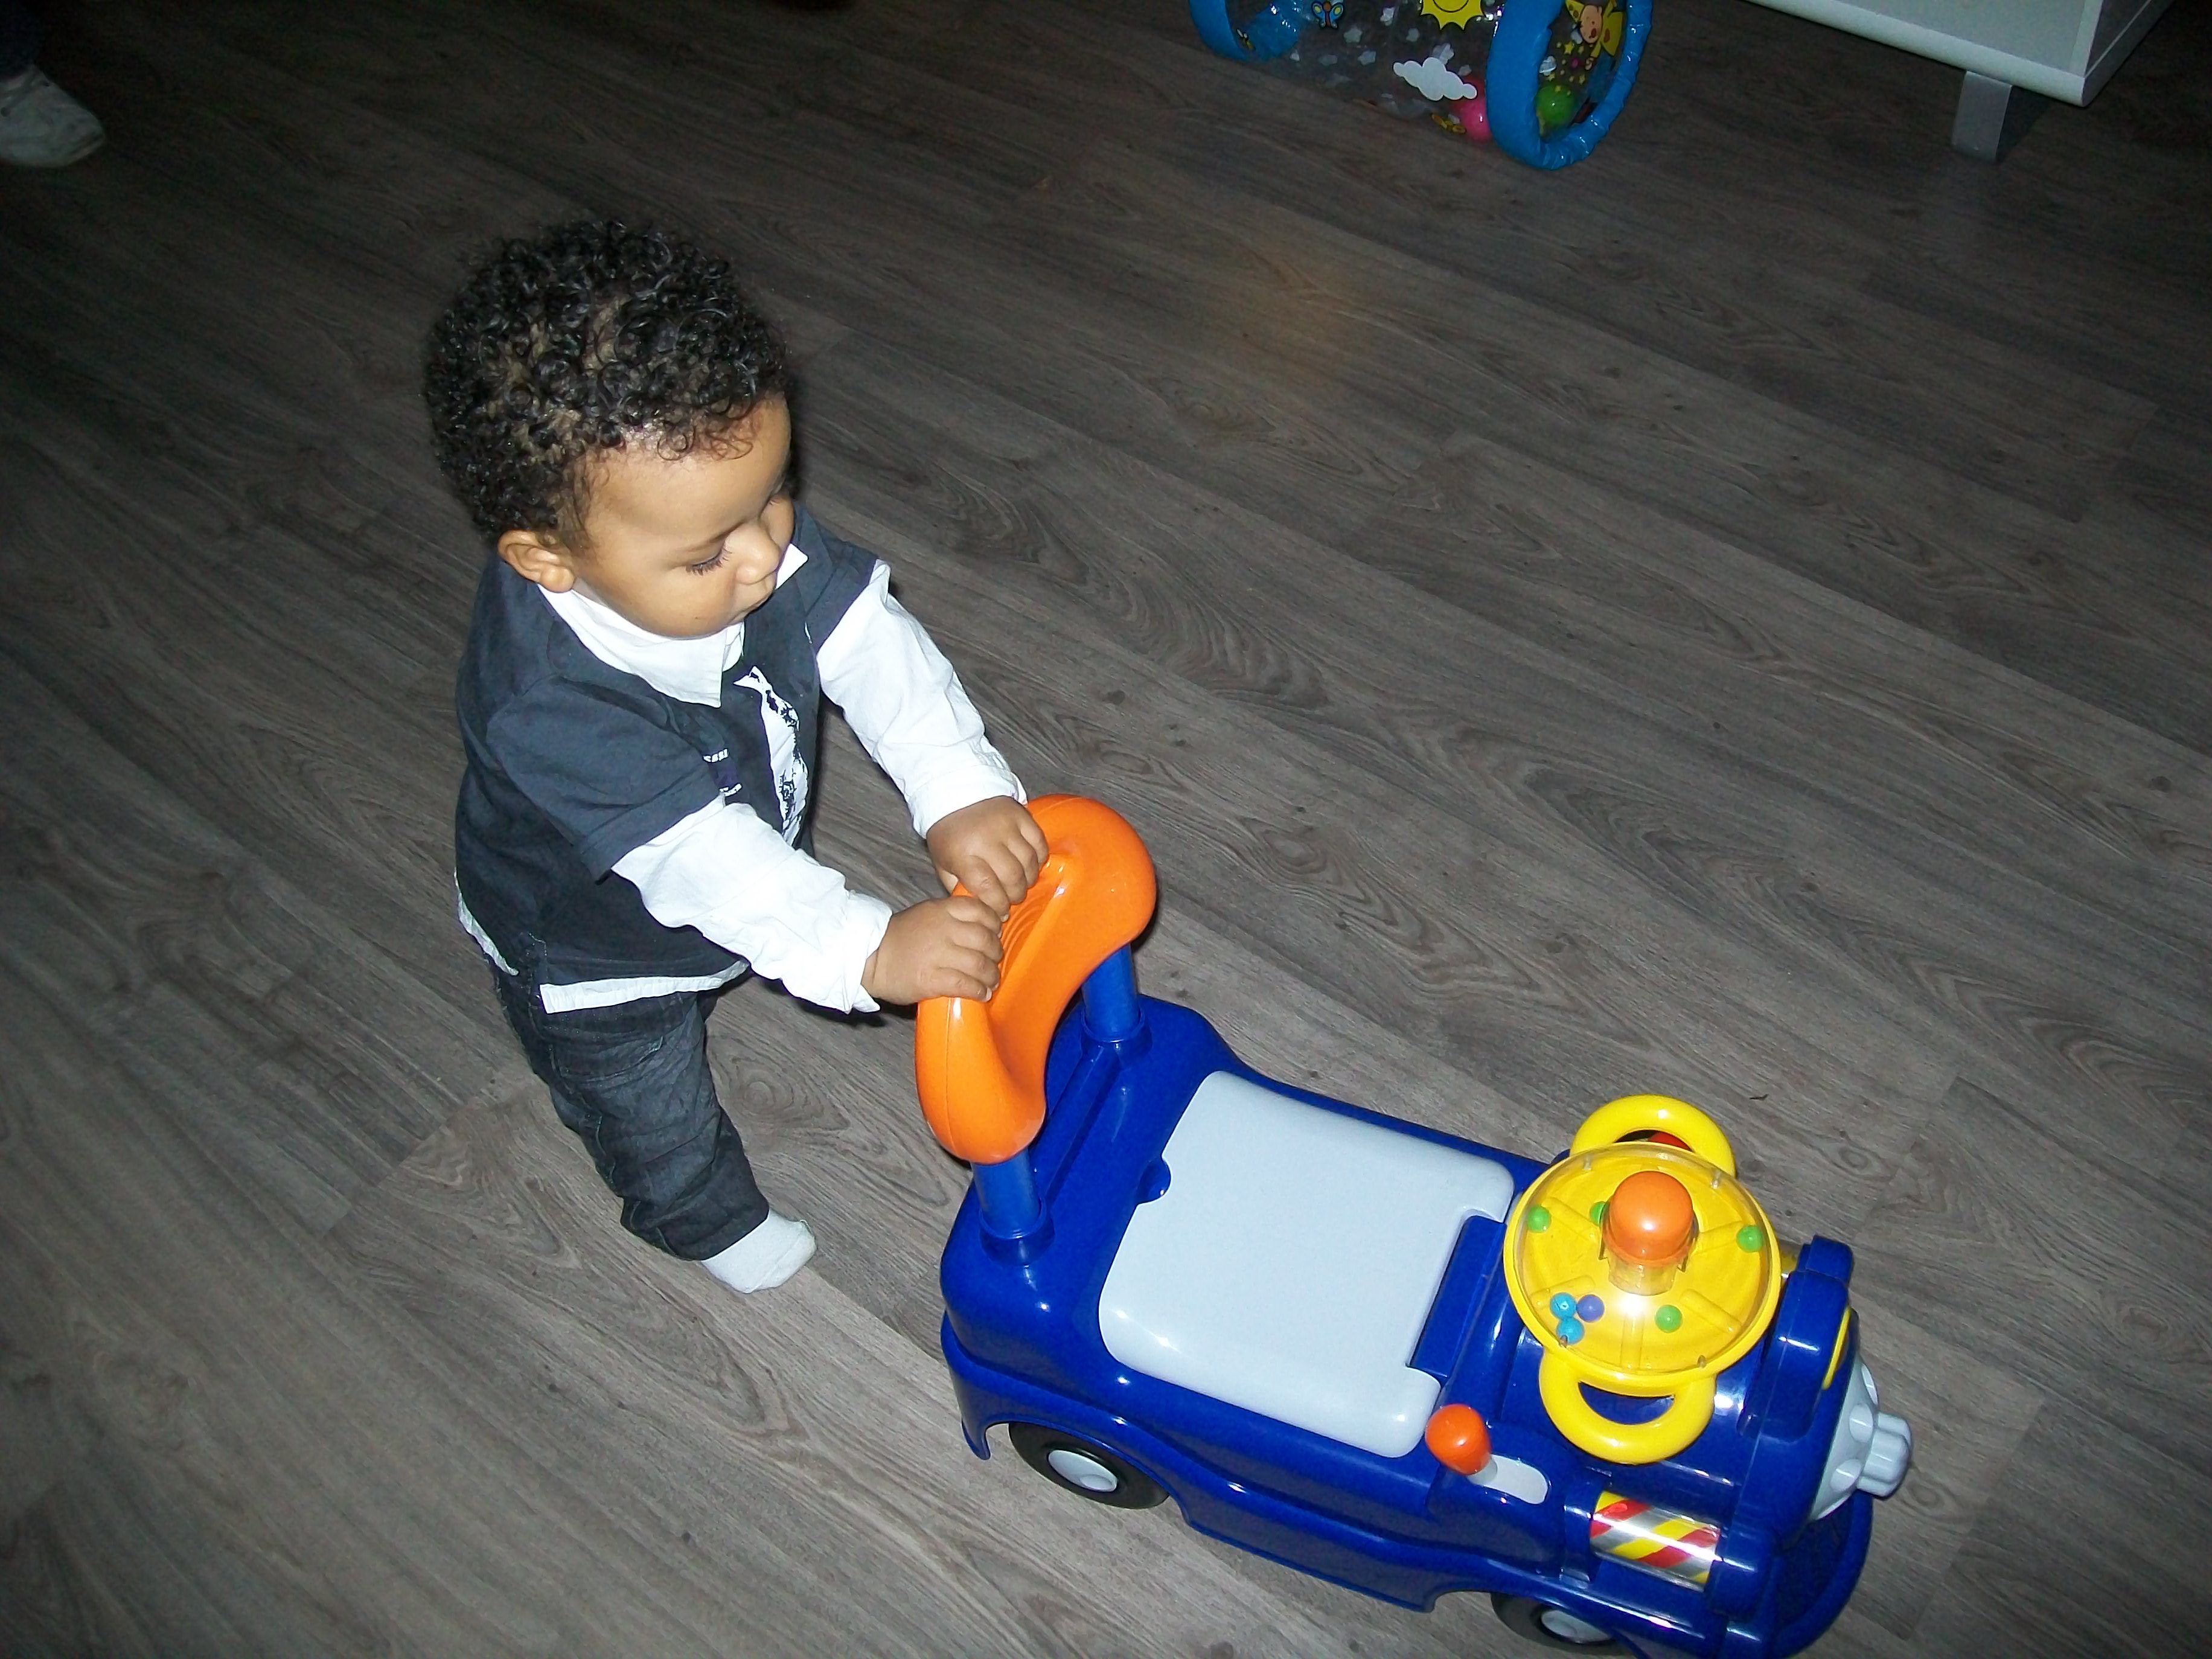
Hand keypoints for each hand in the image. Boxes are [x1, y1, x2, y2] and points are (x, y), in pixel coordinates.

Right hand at [861, 895, 1004, 1004]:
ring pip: (979, 964)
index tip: (995, 934)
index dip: (994, 923)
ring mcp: (937, 955)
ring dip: (990, 976)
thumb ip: (951, 916)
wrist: (869, 958)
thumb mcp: (925, 914)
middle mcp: (942, 929)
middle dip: (995, 953)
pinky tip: (981, 994)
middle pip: (984, 939)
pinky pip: (965, 985)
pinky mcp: (931, 979)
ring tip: (990, 982)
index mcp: (941, 910)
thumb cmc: (899, 938)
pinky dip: (978, 991)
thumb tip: (983, 927)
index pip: (980, 910)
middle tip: (994, 962)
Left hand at [925, 797, 1048, 919]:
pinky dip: (1039, 858)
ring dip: (1029, 879)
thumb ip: (960, 887)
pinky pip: (1040, 843)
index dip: (998, 905)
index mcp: (963, 853)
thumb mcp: (944, 863)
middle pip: (1013, 877)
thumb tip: (983, 908)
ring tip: (1021, 883)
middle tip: (1012, 898)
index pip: (988, 887)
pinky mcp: (1021, 815)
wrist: (955, 793)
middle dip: (1015, 895)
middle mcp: (986, 839)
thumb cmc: (949, 834)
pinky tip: (1030, 864)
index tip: (1000, 912)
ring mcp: (1006, 825)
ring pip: (1029, 862)